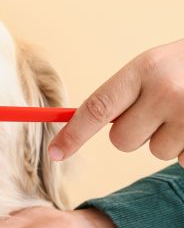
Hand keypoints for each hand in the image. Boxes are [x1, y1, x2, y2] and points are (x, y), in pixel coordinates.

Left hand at [49, 38, 183, 166]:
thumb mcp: (153, 67)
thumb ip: (123, 94)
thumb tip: (76, 127)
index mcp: (145, 69)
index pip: (96, 108)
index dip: (73, 135)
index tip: (55, 154)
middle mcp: (166, 91)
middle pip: (122, 141)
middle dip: (134, 132)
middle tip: (160, 109)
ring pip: (154, 152)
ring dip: (166, 138)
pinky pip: (181, 160)